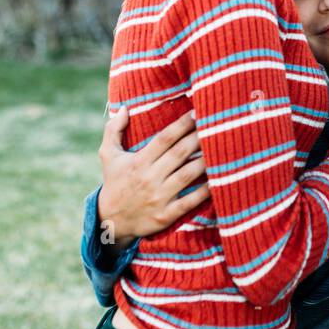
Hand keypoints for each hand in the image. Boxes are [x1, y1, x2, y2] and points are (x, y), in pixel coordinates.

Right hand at [97, 107, 210, 249]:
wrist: (109, 220)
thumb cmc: (114, 182)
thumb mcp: (108, 155)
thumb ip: (113, 130)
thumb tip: (124, 107)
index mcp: (139, 161)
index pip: (164, 138)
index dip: (182, 124)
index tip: (197, 113)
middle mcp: (149, 177)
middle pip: (179, 153)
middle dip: (198, 138)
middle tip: (215, 125)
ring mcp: (158, 197)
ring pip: (187, 175)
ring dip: (205, 162)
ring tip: (221, 149)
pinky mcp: (165, 216)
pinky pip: (189, 202)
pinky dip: (204, 192)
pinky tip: (218, 180)